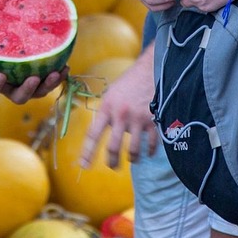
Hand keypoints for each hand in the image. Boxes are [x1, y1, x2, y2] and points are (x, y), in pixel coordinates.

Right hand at [0, 25, 66, 102]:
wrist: (18, 47)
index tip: (0, 75)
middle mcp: (14, 89)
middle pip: (19, 97)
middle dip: (27, 90)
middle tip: (34, 78)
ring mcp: (31, 88)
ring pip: (39, 93)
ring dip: (48, 85)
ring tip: (55, 73)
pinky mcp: (45, 83)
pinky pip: (53, 84)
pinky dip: (60, 77)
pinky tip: (65, 67)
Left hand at [80, 53, 157, 168]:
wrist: (150, 70)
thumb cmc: (128, 83)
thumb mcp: (111, 94)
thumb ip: (105, 113)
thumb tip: (99, 132)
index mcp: (107, 108)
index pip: (93, 134)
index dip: (87, 152)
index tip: (84, 165)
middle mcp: (120, 115)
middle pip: (113, 147)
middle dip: (112, 161)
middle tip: (112, 167)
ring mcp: (137, 119)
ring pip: (133, 149)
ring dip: (132, 158)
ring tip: (132, 160)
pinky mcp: (153, 120)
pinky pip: (151, 143)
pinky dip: (150, 151)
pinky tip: (149, 152)